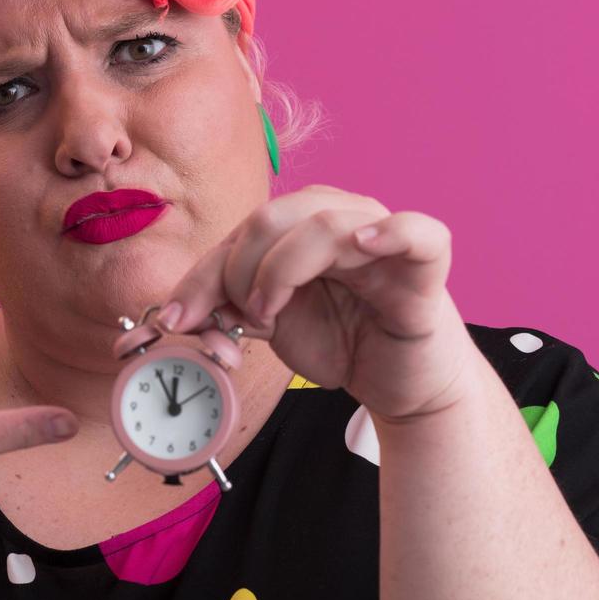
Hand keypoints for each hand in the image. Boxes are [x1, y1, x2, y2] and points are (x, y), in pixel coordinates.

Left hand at [155, 184, 481, 421]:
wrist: (400, 383)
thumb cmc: (342, 341)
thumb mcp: (271, 324)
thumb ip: (227, 308)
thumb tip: (173, 315)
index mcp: (299, 223)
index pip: (239, 232)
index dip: (200, 275)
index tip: (175, 319)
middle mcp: (339, 216)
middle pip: (271, 216)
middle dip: (237, 271)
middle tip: (242, 318)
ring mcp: (383, 235)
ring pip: (324, 223)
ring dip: (282, 269)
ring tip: (272, 312)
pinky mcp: (425, 266)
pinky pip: (417, 232)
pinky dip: (389, 232)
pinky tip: (363, 245)